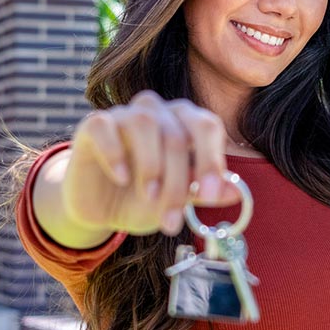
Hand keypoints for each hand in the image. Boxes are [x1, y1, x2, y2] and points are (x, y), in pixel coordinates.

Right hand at [59, 91, 241, 237]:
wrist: (101, 210)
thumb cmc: (143, 199)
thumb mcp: (176, 202)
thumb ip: (202, 192)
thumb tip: (236, 192)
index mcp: (185, 124)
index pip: (207, 126)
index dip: (212, 159)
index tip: (209, 195)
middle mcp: (158, 112)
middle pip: (177, 133)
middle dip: (179, 179)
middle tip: (173, 218)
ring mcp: (124, 114)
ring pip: (144, 123)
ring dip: (151, 166)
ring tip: (150, 197)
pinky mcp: (93, 124)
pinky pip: (105, 126)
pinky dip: (114, 153)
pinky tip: (120, 178)